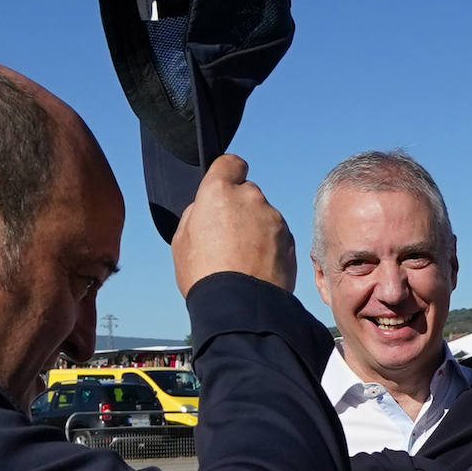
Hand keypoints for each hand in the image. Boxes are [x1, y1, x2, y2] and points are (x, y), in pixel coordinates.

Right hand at [172, 154, 296, 295]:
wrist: (240, 306)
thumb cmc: (205, 275)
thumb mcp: (181, 242)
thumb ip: (196, 215)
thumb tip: (206, 209)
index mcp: (219, 192)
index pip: (230, 163)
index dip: (227, 174)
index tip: (225, 189)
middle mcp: (250, 197)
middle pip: (246, 193)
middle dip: (239, 209)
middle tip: (227, 238)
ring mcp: (274, 218)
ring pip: (263, 216)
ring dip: (256, 230)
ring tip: (242, 260)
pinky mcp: (290, 239)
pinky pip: (277, 236)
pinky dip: (269, 247)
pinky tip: (256, 269)